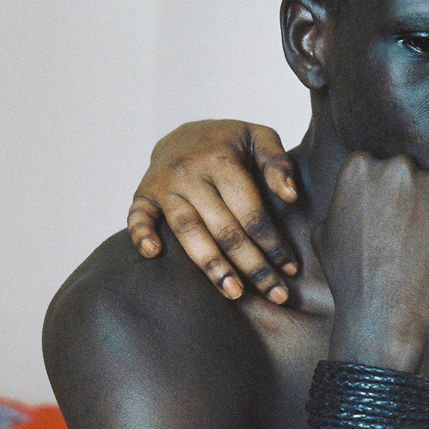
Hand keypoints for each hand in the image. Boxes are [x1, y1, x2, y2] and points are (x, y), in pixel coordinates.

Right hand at [127, 121, 299, 303]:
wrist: (185, 133)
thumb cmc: (230, 143)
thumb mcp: (260, 139)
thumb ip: (278, 163)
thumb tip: (291, 196)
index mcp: (220, 159)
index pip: (250, 211)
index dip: (272, 243)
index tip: (291, 268)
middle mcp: (189, 173)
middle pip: (224, 228)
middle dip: (252, 265)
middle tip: (276, 295)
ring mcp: (163, 185)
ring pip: (187, 231)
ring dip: (211, 265)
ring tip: (234, 293)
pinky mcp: (143, 194)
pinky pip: (137, 216)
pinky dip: (140, 234)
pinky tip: (153, 255)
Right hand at [319, 152, 428, 370]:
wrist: (385, 317)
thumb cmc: (351, 280)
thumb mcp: (325, 233)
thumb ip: (343, 200)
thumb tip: (356, 193)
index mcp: (360, 167)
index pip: (379, 165)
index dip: (384, 195)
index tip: (385, 218)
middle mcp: (398, 168)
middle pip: (412, 173)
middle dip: (411, 198)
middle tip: (407, 235)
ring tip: (424, 250)